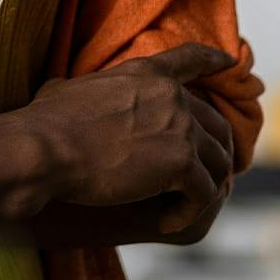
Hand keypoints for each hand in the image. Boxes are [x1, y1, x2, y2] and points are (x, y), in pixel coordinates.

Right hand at [13, 43, 236, 234]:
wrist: (47, 148)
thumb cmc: (47, 122)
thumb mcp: (66, 89)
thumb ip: (83, 88)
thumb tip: (62, 91)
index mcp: (145, 72)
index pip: (192, 58)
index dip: (215, 59)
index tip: (232, 61)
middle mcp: (171, 94)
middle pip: (216, 124)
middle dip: (213, 152)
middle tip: (200, 178)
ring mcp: (180, 127)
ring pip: (218, 162)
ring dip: (204, 187)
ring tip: (181, 206)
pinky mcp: (181, 162)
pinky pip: (203, 193)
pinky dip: (188, 212)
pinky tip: (167, 221)